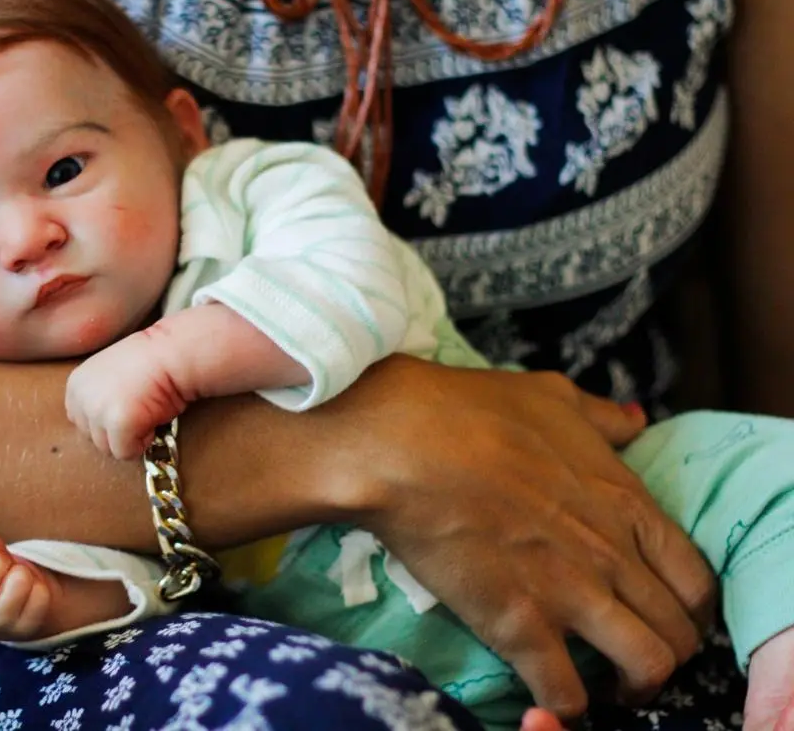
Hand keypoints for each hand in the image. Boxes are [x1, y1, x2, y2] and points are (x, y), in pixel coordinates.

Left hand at [65, 334, 186, 459]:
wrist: (172, 353)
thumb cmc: (149, 363)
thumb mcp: (108, 375)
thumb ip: (95, 397)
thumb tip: (99, 427)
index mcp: (76, 385)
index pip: (81, 423)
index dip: (106, 420)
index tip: (126, 404)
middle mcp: (80, 398)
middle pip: (92, 438)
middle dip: (117, 431)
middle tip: (139, 407)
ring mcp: (97, 411)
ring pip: (108, 449)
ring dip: (130, 437)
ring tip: (145, 411)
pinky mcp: (117, 423)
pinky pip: (125, 452)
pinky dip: (142, 442)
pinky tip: (151, 418)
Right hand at [327, 356, 715, 718]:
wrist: (399, 443)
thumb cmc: (467, 409)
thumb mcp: (548, 395)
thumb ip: (601, 417)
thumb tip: (635, 421)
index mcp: (625, 502)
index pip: (695, 579)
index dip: (686, 608)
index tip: (657, 612)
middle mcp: (612, 554)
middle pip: (679, 631)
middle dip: (664, 651)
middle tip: (628, 651)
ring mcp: (570, 593)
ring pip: (647, 668)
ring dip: (631, 685)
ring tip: (602, 682)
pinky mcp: (520, 626)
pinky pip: (567, 694)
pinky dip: (567, 705)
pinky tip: (550, 693)